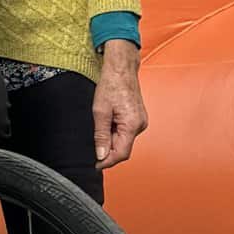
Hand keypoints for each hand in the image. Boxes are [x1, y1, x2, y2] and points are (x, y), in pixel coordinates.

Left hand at [92, 41, 146, 168]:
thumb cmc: (111, 84)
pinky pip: (126, 132)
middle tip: (92, 145)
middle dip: (107, 150)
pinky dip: (115, 132)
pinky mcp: (138, 118)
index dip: (107, 161)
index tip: (95, 164)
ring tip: (99, 127)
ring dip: (110, 140)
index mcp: (132, 125)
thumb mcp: (100, 111)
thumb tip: (100, 154)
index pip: (121, 153)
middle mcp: (140, 125)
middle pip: (123, 148)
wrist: (121, 69)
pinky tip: (106, 123)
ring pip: (124, 140)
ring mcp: (140, 121)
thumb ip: (100, 135)